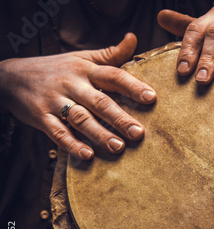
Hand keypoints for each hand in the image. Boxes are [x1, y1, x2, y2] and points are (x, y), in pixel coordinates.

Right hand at [0, 33, 155, 159]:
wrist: (11, 76)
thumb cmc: (57, 68)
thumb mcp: (81, 58)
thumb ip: (110, 54)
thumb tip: (133, 39)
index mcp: (85, 69)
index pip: (113, 76)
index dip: (133, 86)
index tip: (151, 98)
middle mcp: (72, 84)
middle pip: (100, 101)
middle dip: (120, 118)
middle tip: (139, 133)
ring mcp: (56, 101)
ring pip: (81, 119)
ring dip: (100, 134)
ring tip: (118, 147)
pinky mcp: (41, 117)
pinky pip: (58, 132)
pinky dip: (72, 144)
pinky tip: (87, 155)